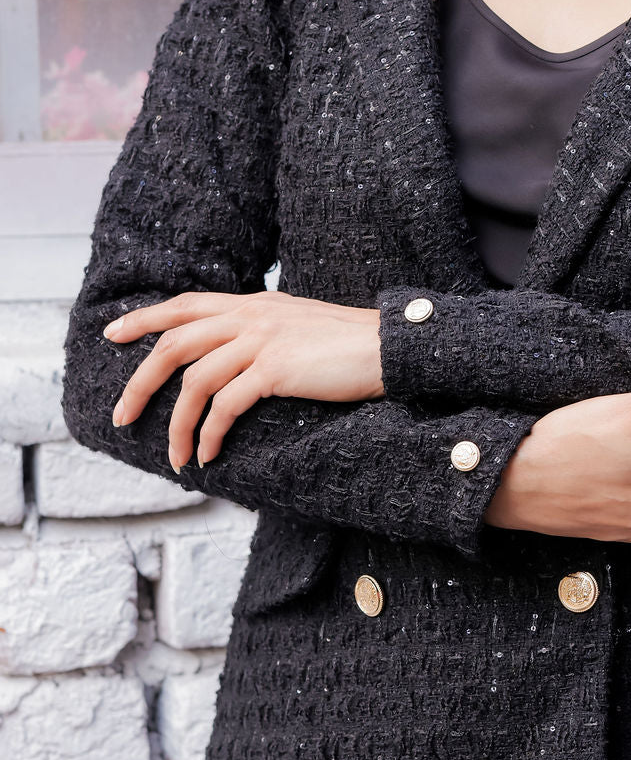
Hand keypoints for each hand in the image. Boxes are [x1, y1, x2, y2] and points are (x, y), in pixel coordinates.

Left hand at [102, 290, 384, 469]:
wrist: (388, 347)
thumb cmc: (350, 344)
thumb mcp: (297, 323)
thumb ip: (263, 329)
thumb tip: (235, 351)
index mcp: (253, 303)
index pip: (185, 304)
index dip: (145, 318)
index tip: (113, 334)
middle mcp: (251, 316)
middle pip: (175, 344)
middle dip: (141, 383)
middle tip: (122, 416)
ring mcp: (262, 341)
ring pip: (195, 382)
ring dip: (178, 425)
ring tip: (176, 456)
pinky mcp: (276, 369)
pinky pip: (225, 405)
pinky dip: (210, 434)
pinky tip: (210, 453)